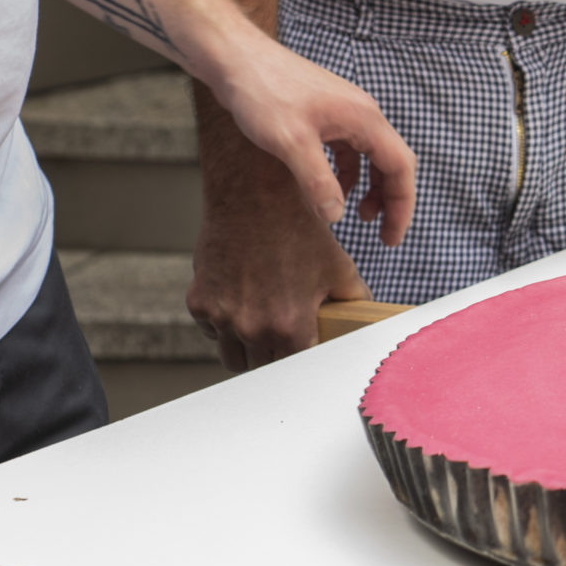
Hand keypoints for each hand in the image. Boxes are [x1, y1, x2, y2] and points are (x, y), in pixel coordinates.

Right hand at [189, 134, 373, 370]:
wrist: (254, 196)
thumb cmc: (300, 230)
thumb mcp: (340, 268)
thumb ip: (355, 303)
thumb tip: (366, 321)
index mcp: (289, 327)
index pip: (297, 368)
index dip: (304, 359)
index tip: (307, 351)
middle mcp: (252, 328)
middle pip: (263, 368)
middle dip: (276, 357)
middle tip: (286, 338)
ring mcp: (221, 317)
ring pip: (233, 357)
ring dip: (247, 349)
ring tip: (263, 327)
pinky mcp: (198, 302)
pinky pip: (211, 331)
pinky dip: (223, 325)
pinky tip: (241, 302)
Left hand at [199, 30, 416, 247]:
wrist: (235, 58)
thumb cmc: (262, 92)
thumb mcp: (290, 143)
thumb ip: (317, 182)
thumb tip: (336, 216)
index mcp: (364, 118)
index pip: (400, 167)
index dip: (401, 206)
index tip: (390, 238)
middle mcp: (361, 113)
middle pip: (391, 162)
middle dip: (390, 200)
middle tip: (381, 234)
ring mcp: (344, 112)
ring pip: (370, 157)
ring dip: (369, 187)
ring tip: (357, 215)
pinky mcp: (324, 114)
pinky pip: (348, 149)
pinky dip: (345, 174)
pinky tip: (328, 189)